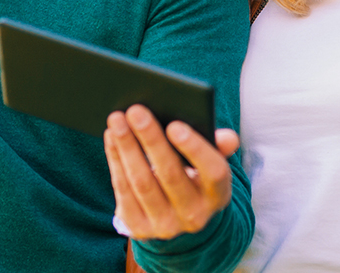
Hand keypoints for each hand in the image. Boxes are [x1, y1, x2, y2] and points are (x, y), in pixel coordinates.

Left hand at [104, 105, 239, 239]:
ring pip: (142, 182)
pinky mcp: (139, 229)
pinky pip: (124, 190)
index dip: (195, 149)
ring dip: (127, 148)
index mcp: (217, 195)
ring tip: (117, 120)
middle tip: (136, 110)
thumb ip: (217, 147)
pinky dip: (116, 160)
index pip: (213, 172)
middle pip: (170, 174)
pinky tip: (111, 137)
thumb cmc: (195, 180)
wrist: (179, 224)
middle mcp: (194, 215)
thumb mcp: (210, 166)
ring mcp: (165, 226)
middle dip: (151, 139)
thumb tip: (228, 138)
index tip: (174, 124)